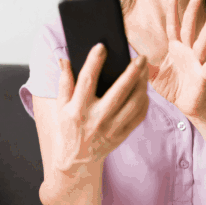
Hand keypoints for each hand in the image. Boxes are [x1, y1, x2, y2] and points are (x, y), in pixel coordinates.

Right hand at [52, 43, 149, 171]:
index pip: (87, 81)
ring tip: (144, 70)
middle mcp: (96, 119)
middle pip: (118, 92)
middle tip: (140, 57)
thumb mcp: (61, 105)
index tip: (101, 46)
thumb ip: (64, 82)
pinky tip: (144, 89)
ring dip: (142, 85)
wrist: (77, 158)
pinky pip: (139, 116)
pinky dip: (144, 101)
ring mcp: (111, 129)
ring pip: (133, 103)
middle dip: (131, 73)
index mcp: (77, 109)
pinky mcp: (122, 135)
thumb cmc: (68, 127)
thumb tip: (64, 59)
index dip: (94, 62)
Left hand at [148, 0, 205, 118]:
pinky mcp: (202, 75)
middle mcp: (187, 52)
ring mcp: (196, 62)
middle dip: (192, 12)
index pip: (173, 26)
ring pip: (202, 43)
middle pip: (189, 28)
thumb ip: (142, 65)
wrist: (187, 105)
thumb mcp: (152, 76)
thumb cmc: (173, 88)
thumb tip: (129, 56)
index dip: (173, 12)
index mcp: (175, 49)